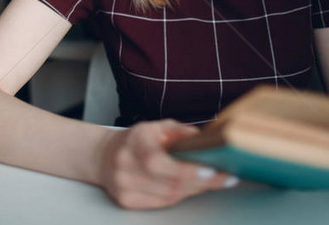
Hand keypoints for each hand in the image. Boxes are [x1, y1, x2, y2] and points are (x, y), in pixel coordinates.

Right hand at [97, 119, 237, 208]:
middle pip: (170, 182)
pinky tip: (191, 186)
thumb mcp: (156, 127)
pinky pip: (162, 202)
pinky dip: (180, 195)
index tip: (212, 170)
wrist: (103, 156)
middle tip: (224, 177)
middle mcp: (126, 167)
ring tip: (212, 180)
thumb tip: (205, 139)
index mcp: (135, 144)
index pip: (161, 162)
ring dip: (195, 188)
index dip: (188, 170)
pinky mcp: (127, 201)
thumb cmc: (135, 140)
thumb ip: (180, 132)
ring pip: (169, 195)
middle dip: (202, 181)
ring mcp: (125, 187)